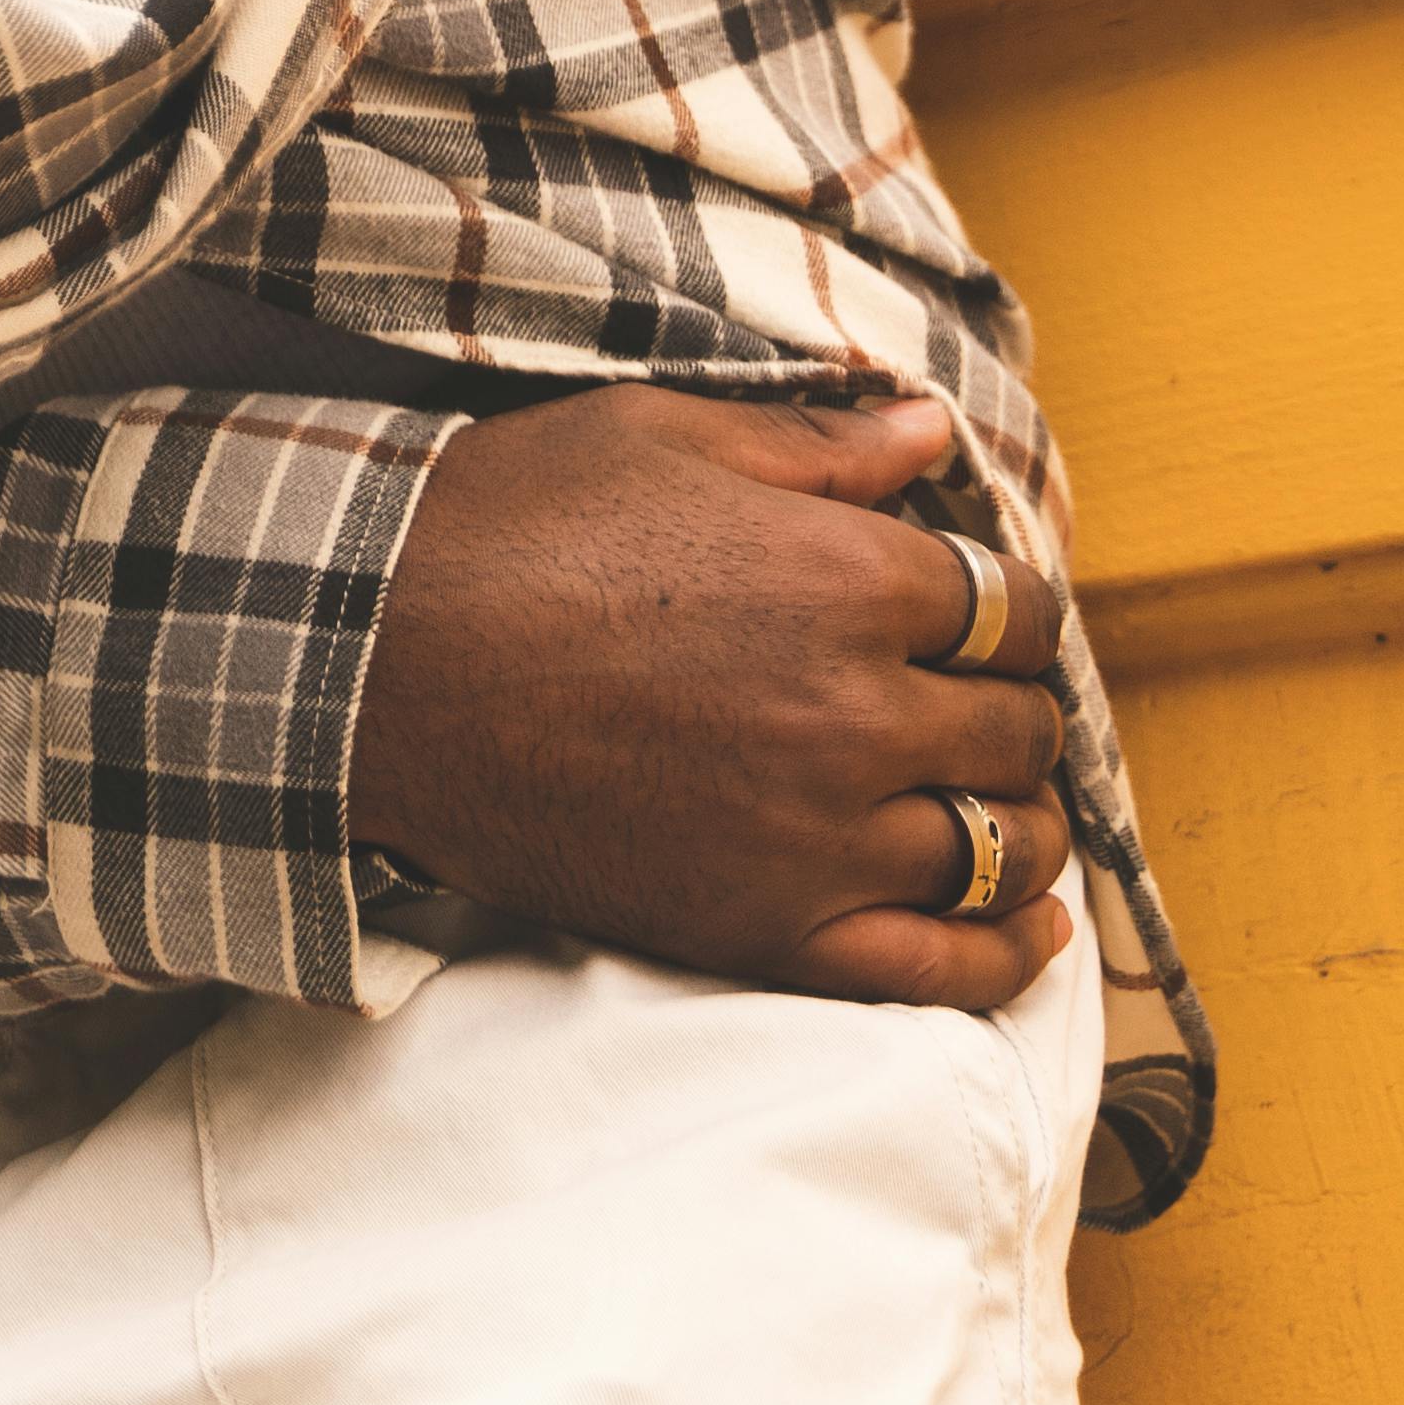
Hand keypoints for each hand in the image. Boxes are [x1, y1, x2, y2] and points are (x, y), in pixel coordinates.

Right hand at [346, 384, 1075, 1013]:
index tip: (987, 611)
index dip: (1013, 606)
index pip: (1012, 607)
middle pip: (1018, 729)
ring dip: (1026, 823)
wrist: (376, 664)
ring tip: (1006, 803)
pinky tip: (1024, 930)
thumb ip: (821, 445)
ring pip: (1003, 849)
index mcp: (847, 579)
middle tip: (982, 697)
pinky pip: (940, 972)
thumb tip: (933, 432)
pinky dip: (1004, 957)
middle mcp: (858, 715)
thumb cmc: (511, 525)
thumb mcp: (664, 438)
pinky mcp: (766, 933)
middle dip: (1016, 707)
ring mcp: (818, 838)